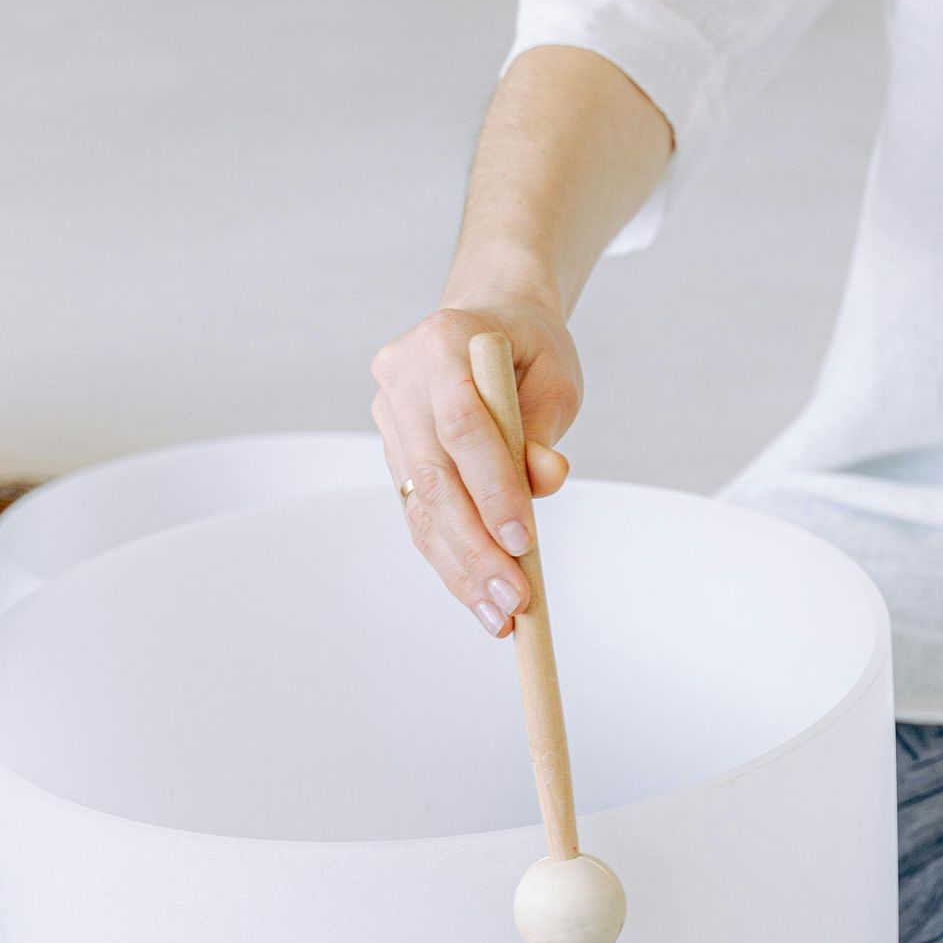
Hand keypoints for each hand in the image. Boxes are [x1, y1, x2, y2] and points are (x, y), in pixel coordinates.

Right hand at [371, 285, 582, 632]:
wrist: (489, 326)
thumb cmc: (528, 350)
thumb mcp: (554, 377)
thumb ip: (543, 428)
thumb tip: (545, 479)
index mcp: (441, 341)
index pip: (463, 424)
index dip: (492, 486)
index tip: (524, 541)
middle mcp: (401, 378)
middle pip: (433, 476)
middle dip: (475, 547)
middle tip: (513, 601)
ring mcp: (389, 417)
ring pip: (420, 505)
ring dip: (460, 567)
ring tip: (499, 616)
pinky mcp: (393, 452)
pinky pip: (419, 514)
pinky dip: (450, 559)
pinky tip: (478, 597)